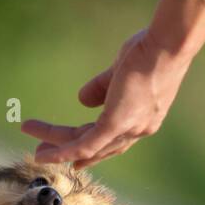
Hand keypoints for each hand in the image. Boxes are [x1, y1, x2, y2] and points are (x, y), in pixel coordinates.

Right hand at [21, 29, 193, 168]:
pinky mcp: (117, 123)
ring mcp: (129, 128)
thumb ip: (103, 86)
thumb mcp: (122, 69)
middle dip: (69, 152)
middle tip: (43, 154)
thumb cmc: (152, 47)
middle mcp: (138, 130)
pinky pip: (84, 144)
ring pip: (85, 146)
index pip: (114, 141)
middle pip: (97, 147)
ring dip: (58, 148)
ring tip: (35, 150)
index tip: (76, 161)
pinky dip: (62, 151)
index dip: (94, 152)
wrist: (169, 43)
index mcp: (143, 118)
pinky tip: (44, 153)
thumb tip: (82, 99)